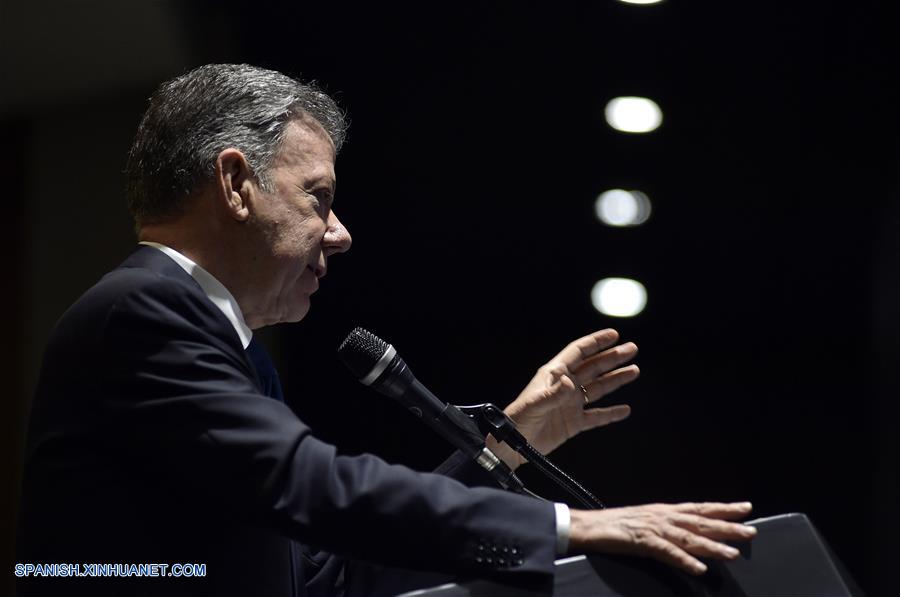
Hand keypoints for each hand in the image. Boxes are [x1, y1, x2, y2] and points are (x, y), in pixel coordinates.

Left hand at [488, 329, 637, 468]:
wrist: (513, 445)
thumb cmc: (517, 420)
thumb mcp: (533, 404)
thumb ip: (552, 394)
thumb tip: (570, 383)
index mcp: (554, 376)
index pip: (578, 353)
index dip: (595, 342)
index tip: (614, 335)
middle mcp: (565, 386)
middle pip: (593, 367)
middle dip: (612, 357)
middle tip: (632, 349)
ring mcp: (570, 404)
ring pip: (598, 388)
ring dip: (616, 379)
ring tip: (634, 371)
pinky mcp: (573, 423)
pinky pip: (597, 416)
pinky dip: (611, 413)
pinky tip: (624, 410)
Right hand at [569, 502, 756, 574]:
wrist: (591, 525)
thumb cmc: (618, 524)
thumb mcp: (648, 520)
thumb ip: (668, 526)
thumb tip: (689, 533)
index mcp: (666, 510)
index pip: (701, 508)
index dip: (724, 508)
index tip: (746, 508)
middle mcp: (664, 516)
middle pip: (701, 522)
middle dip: (727, 527)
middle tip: (751, 531)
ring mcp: (655, 529)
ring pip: (689, 538)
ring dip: (712, 547)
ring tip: (733, 555)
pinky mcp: (643, 542)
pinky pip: (668, 553)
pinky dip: (684, 560)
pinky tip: (699, 569)